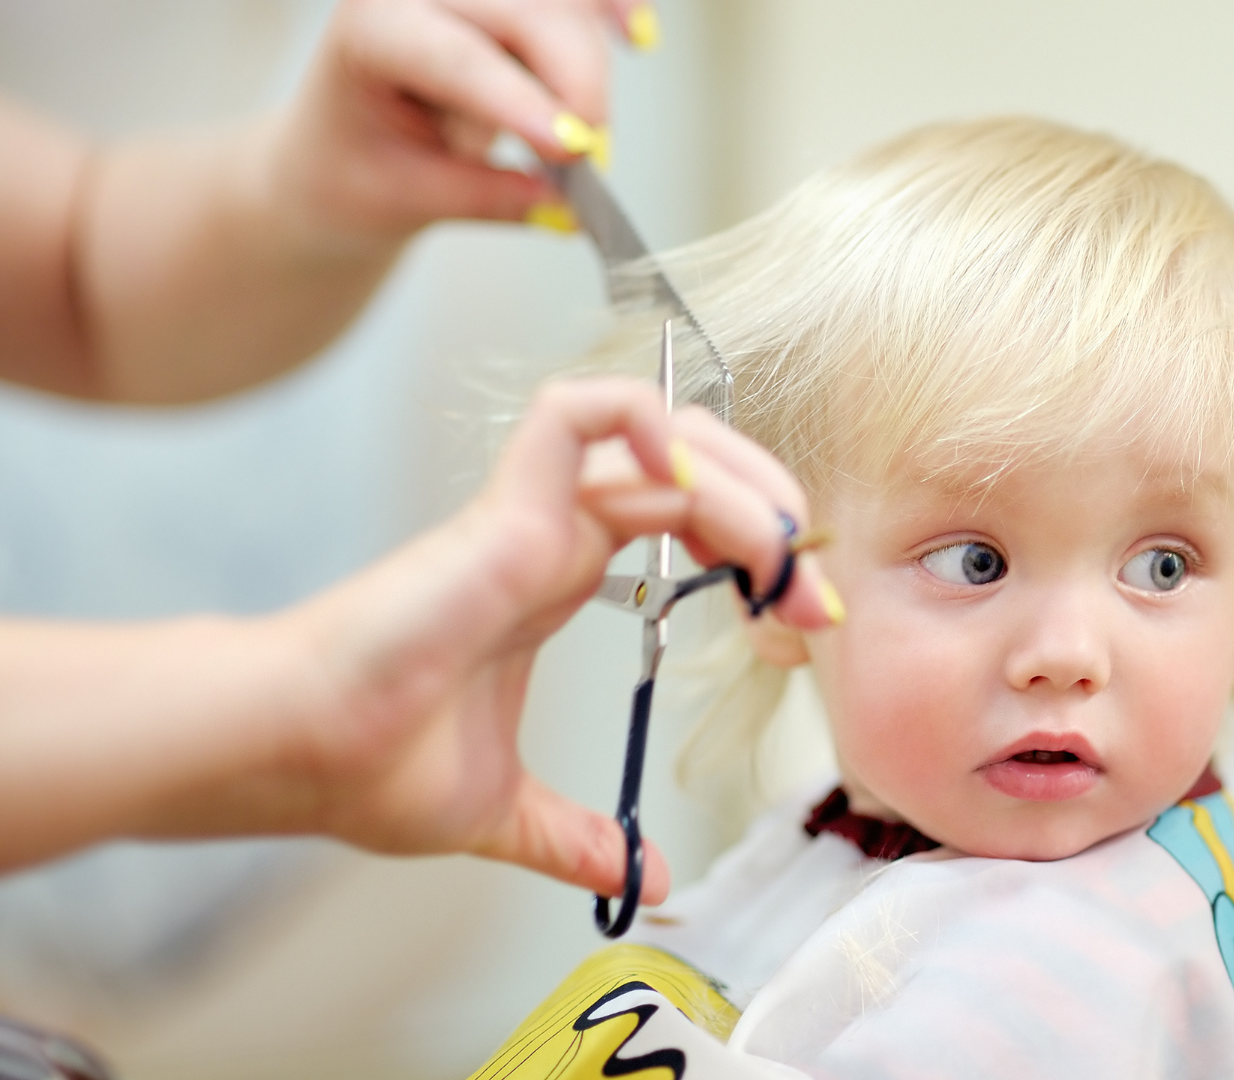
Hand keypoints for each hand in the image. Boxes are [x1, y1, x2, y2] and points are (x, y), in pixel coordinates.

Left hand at [268, 0, 656, 245]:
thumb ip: (487, 199)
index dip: (520, 101)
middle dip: (574, 83)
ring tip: (577, 138)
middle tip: (590, 160)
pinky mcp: (509, 3)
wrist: (338, 150)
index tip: (574, 147)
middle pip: (526, 13)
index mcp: (371, 29)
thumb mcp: (406, 199)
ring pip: (561, 7)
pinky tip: (636, 34)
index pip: (457, 57)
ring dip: (584, 71)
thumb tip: (568, 210)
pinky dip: (609, 9)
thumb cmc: (356, 172)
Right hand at [280, 377, 837, 899]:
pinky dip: (646, 420)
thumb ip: (576, 838)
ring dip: (740, 479)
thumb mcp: (507, 813)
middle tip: (812, 586)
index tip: (802, 616)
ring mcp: (530, 514)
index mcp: (557, 577)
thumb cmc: (367, 764)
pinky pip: (579, 415)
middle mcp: (553, 534)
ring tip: (778, 552)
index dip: (755, 549)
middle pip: (688, 466)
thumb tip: (643, 876)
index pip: (683, 519)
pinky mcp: (505, 510)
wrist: (294, 755)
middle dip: (770, 508)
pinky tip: (693, 479)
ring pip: (657, 437)